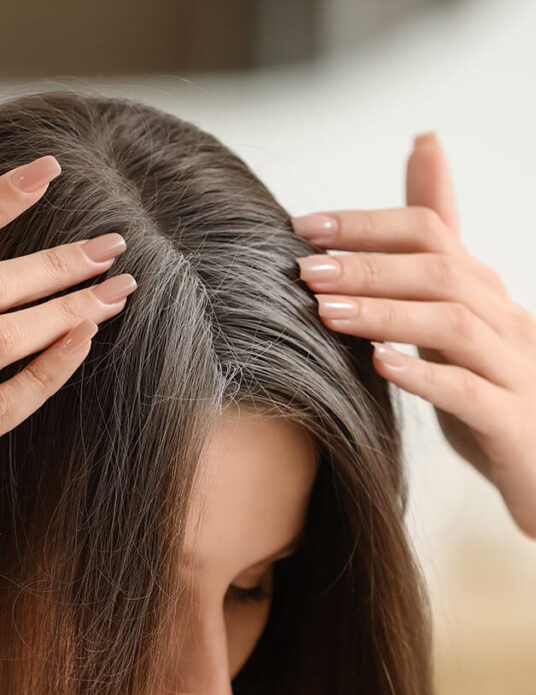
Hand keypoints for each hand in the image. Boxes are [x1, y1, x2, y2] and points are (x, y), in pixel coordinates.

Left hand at [290, 132, 535, 539]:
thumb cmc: (488, 388)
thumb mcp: (455, 317)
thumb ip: (432, 251)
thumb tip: (422, 150)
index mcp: (483, 292)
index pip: (430, 232)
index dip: (367, 224)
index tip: (304, 226)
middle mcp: (503, 320)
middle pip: (440, 271)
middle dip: (368, 266)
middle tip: (307, 269)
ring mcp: (512, 370)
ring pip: (453, 325)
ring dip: (386, 314)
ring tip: (328, 312)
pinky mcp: (510, 422)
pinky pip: (468, 392)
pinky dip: (423, 375)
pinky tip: (380, 365)